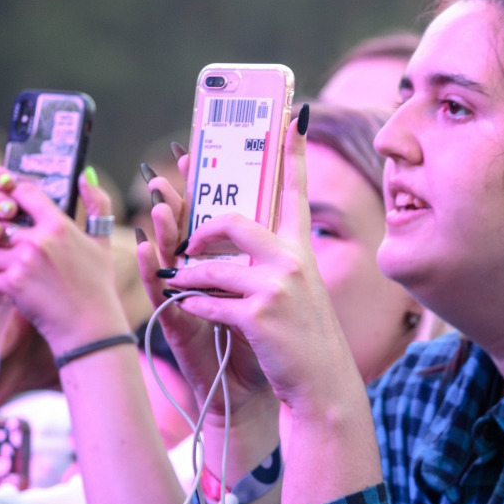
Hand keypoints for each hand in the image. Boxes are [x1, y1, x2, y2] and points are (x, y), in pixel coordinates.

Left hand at [0, 168, 130, 357]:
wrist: (92, 329)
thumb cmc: (97, 287)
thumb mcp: (101, 244)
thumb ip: (97, 205)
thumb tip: (88, 175)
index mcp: (59, 225)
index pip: (22, 192)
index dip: (12, 199)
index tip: (12, 214)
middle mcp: (39, 239)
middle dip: (0, 241)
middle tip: (11, 256)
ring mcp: (24, 261)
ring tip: (12, 279)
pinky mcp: (13, 284)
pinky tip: (12, 298)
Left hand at [159, 112, 365, 419]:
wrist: (323, 385)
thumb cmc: (304, 341)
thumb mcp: (297, 293)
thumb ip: (271, 263)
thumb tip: (229, 241)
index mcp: (301, 252)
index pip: (295, 192)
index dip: (292, 154)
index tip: (291, 119)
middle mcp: (292, 261)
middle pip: (233, 221)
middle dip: (198, 232)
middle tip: (186, 243)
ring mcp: (277, 286)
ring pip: (210, 266)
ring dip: (187, 280)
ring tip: (180, 287)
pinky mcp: (259, 314)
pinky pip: (207, 300)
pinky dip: (193, 306)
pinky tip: (192, 310)